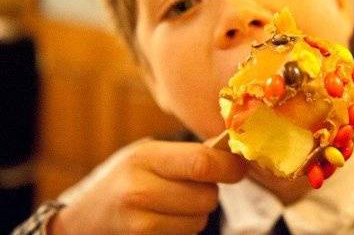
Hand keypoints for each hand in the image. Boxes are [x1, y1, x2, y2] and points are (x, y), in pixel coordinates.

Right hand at [48, 139, 245, 234]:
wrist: (85, 220)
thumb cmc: (127, 180)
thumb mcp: (149, 156)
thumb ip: (189, 155)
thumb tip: (238, 156)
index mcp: (146, 158)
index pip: (203, 163)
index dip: (230, 166)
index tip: (238, 167)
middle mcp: (139, 190)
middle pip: (207, 197)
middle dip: (209, 193)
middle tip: (191, 188)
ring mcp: (138, 224)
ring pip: (200, 221)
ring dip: (196, 215)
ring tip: (171, 206)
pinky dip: (183, 231)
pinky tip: (162, 222)